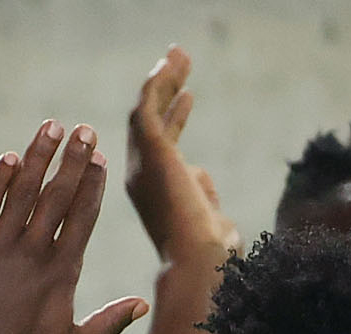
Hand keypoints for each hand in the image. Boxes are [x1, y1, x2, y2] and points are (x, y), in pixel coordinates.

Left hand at [0, 120, 150, 333]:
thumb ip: (109, 324)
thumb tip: (144, 305)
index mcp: (61, 271)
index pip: (82, 216)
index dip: (92, 183)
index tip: (100, 158)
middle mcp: (32, 251)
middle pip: (57, 194)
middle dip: (73, 158)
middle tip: (84, 129)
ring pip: (21, 190)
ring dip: (38, 156)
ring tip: (51, 126)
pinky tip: (10, 158)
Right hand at [122, 48, 237, 270]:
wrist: (200, 262)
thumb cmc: (209, 253)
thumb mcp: (207, 215)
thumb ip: (202, 192)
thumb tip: (201, 176)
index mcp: (155, 191)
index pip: (161, 145)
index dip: (174, 117)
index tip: (188, 95)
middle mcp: (142, 176)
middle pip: (150, 123)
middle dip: (165, 91)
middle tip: (180, 63)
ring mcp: (143, 164)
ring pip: (145, 111)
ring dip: (162, 80)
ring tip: (179, 55)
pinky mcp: (150, 152)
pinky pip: (147, 107)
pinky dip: (157, 83)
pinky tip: (170, 64)